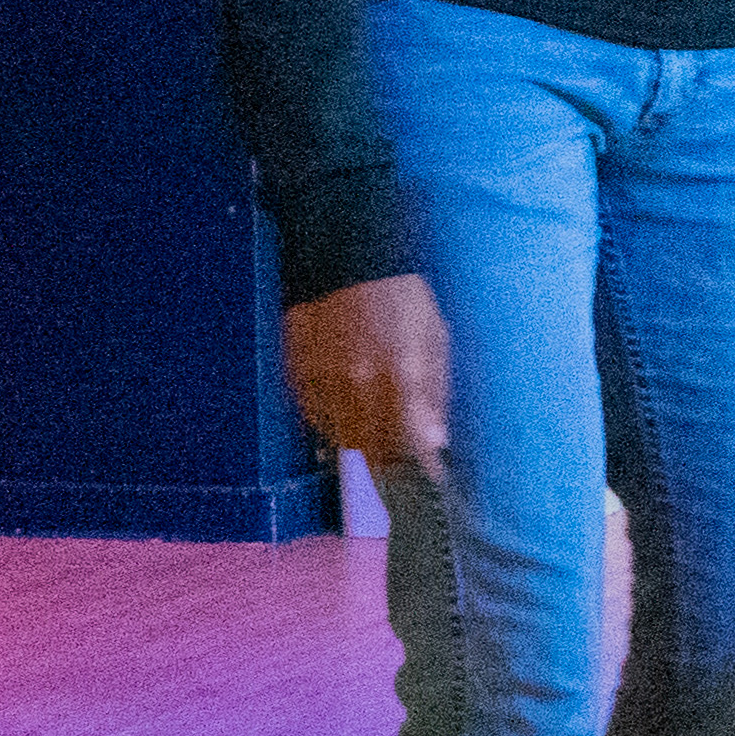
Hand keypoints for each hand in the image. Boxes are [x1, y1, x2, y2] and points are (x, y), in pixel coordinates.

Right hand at [285, 273, 451, 470]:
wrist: (347, 261)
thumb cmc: (401, 297)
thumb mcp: (434, 338)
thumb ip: (435, 394)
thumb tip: (436, 441)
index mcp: (401, 373)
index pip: (410, 441)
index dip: (422, 465)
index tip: (431, 474)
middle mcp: (360, 382)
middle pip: (373, 449)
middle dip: (392, 463)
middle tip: (404, 464)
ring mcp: (325, 380)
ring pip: (341, 439)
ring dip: (362, 449)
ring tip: (378, 445)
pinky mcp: (298, 375)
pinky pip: (314, 418)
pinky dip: (332, 426)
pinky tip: (347, 419)